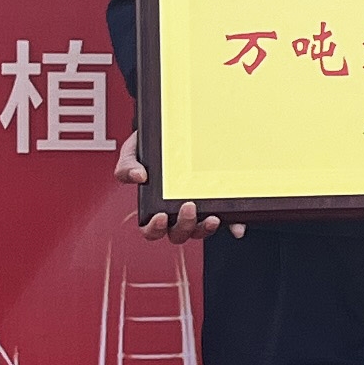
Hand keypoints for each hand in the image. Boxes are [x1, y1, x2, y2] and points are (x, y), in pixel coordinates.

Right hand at [116, 134, 243, 240]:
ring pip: (200, 230)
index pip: (151, 230)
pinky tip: (236, 226)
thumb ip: (127, 166)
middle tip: (188, 207)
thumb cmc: (151, 148)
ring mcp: (197, 210)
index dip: (154, 229)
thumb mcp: (133, 152)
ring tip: (212, 217)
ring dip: (206, 229)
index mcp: (153, 207)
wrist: (173, 131)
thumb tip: (138, 177)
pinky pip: (225, 220)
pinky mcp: (215, 202)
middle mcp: (175, 213)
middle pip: (179, 233)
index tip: (160, 217)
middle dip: (184, 226)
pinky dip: (231, 225)